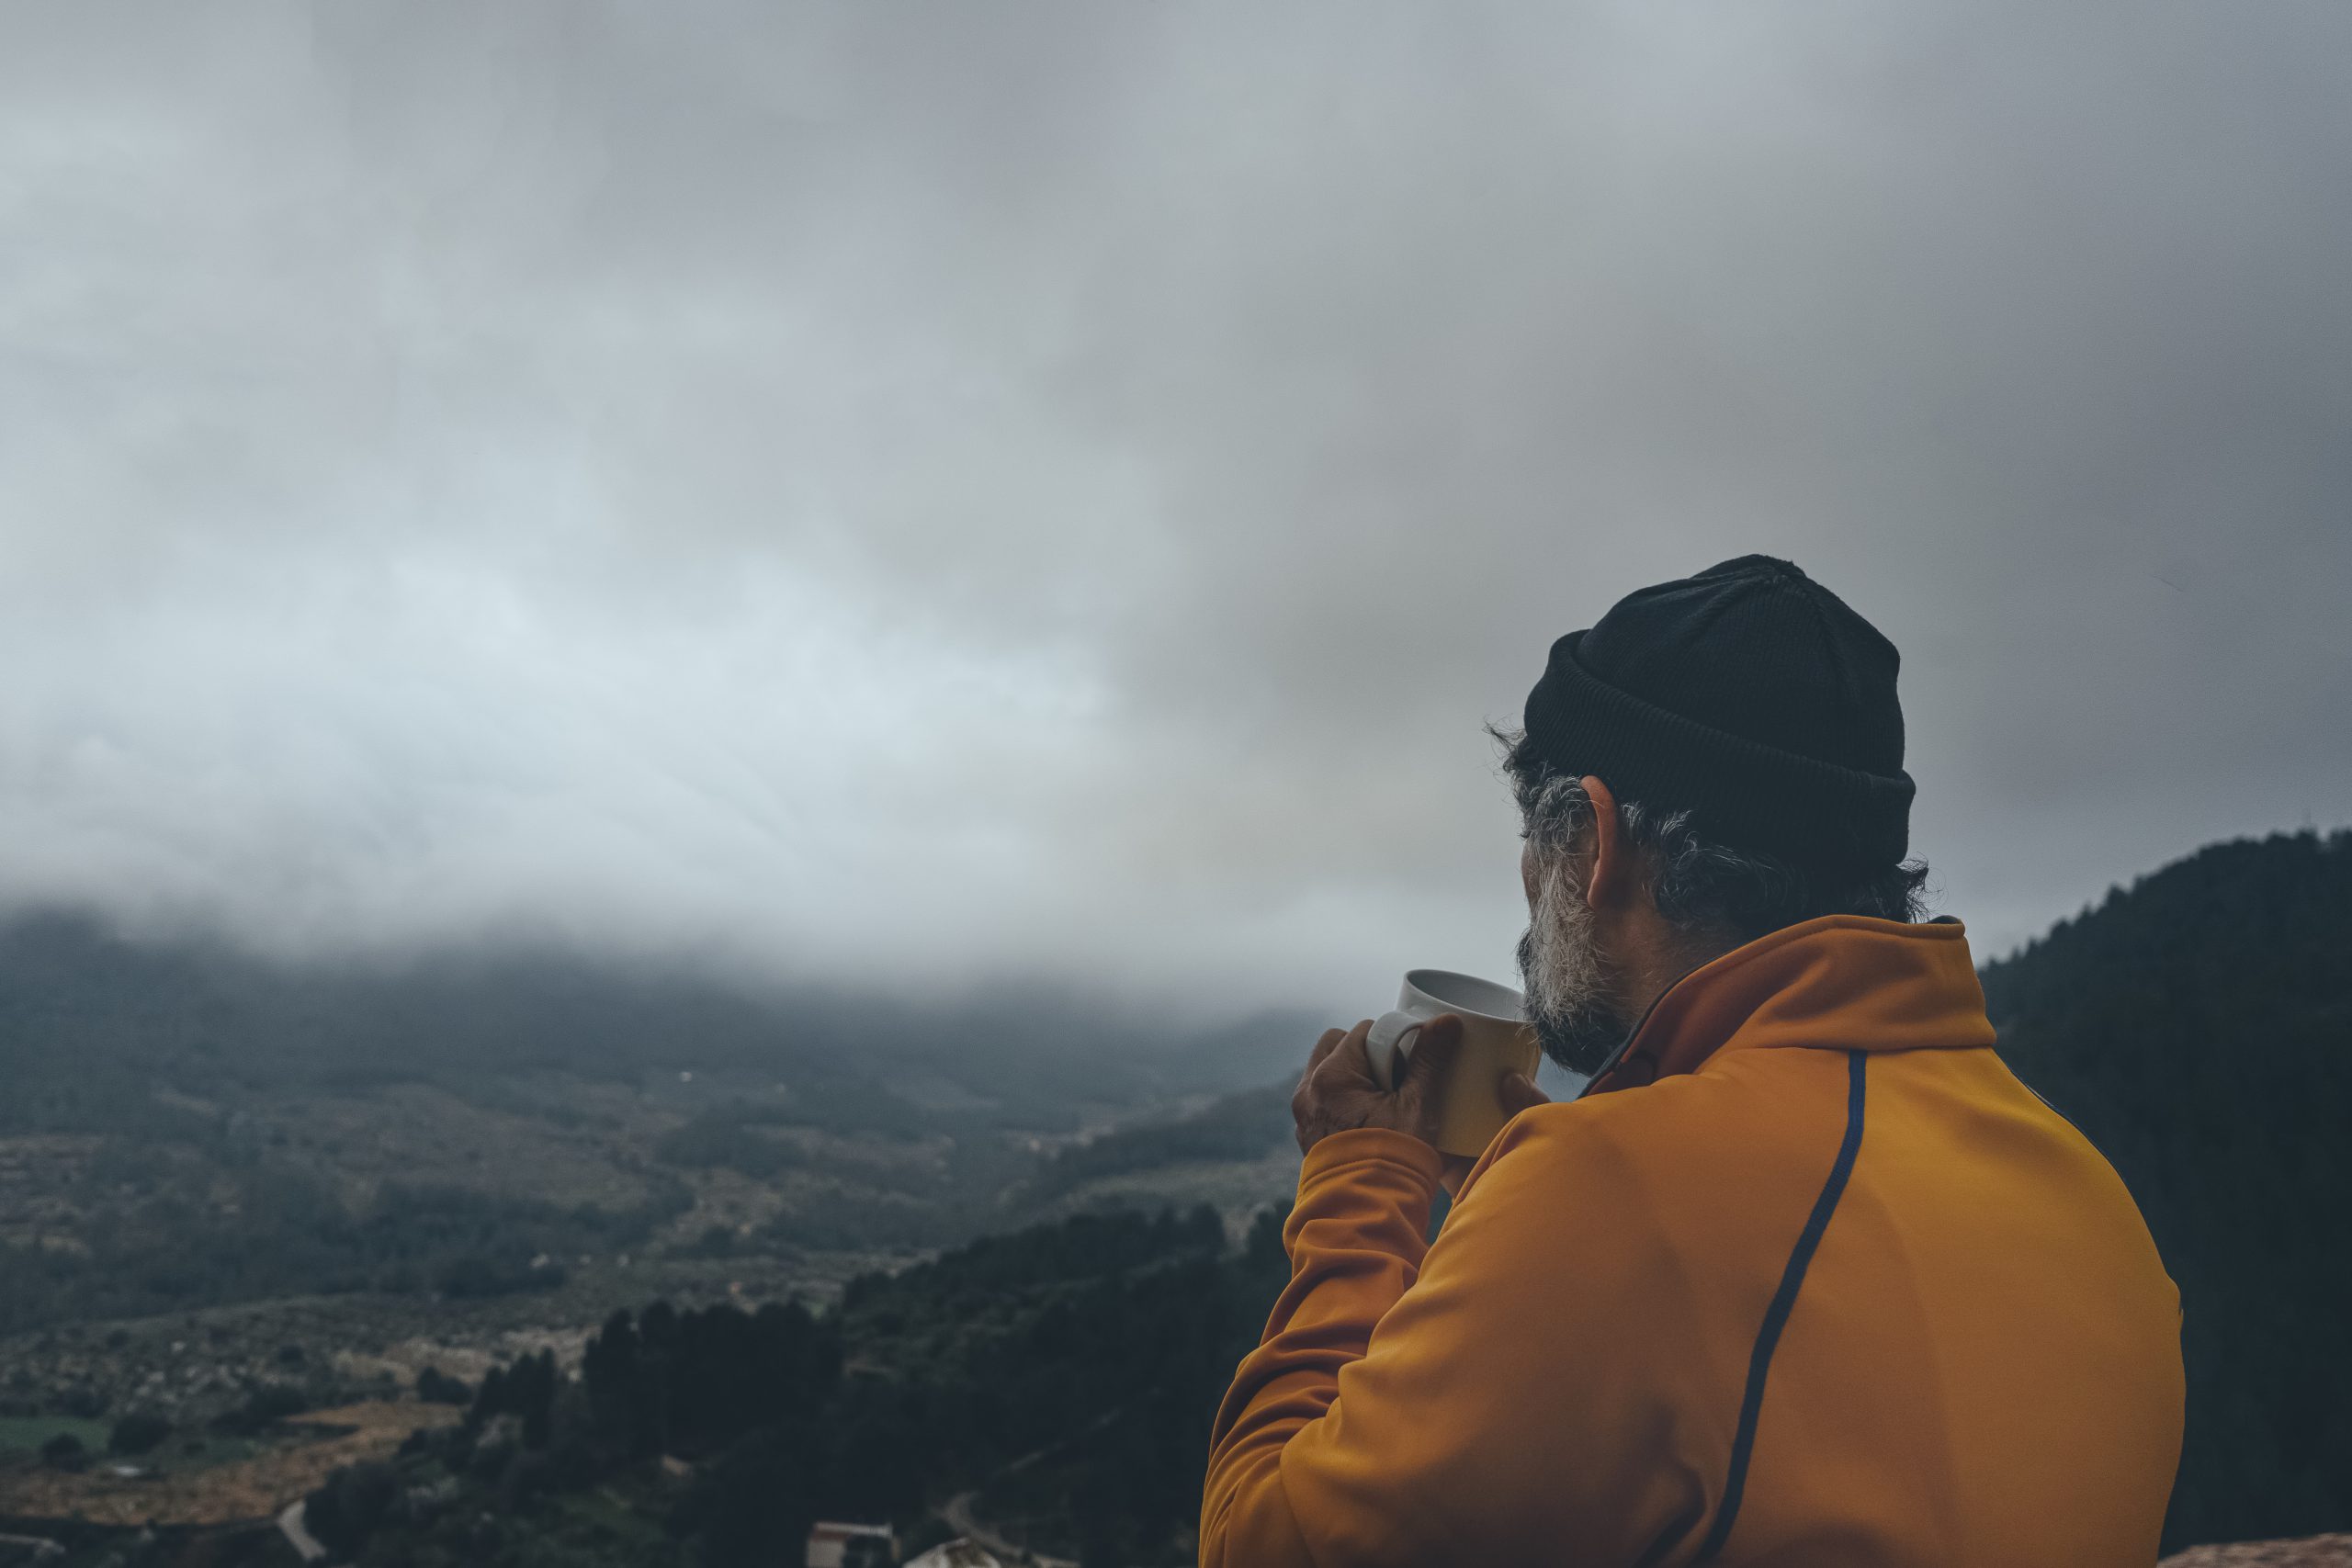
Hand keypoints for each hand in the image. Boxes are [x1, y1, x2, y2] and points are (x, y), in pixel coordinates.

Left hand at [1291, 1015, 1548, 1178]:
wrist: (1367, 1215)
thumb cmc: (1394, 1160)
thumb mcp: (1417, 1106)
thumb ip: (1430, 1061)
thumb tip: (1446, 1022)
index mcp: (1331, 1077)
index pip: (1362, 1032)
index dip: (1390, 1040)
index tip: (1410, 1057)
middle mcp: (1309, 1092)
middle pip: (1336, 1046)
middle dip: (1365, 1052)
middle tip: (1396, 1073)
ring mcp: (1304, 1116)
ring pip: (1326, 1073)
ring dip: (1352, 1074)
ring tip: (1383, 1095)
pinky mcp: (1307, 1136)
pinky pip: (1322, 1100)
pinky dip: (1342, 1098)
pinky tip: (1368, 1115)